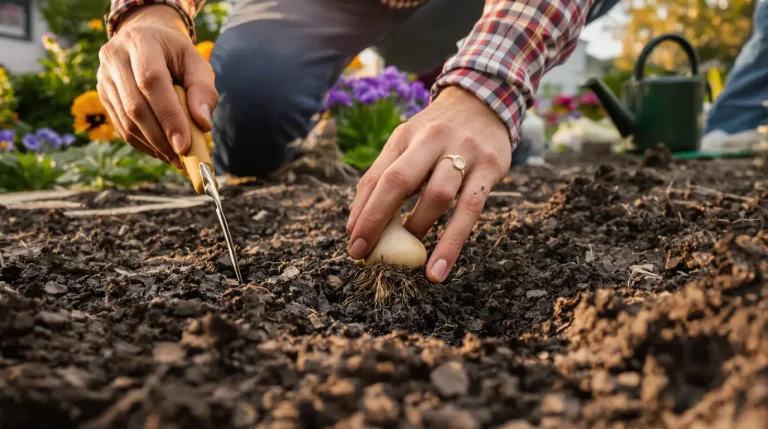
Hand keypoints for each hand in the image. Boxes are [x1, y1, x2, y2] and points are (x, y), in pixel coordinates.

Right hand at [96, 5, 217, 167]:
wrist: (146, 38)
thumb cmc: (176, 54)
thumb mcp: (196, 62)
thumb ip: (203, 90)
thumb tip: (203, 124)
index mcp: (140, 42)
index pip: (151, 82)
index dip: (168, 116)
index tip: (184, 145)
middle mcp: (114, 58)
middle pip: (135, 106)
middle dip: (161, 138)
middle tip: (184, 158)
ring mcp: (104, 79)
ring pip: (126, 121)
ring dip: (153, 145)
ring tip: (177, 159)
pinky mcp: (103, 97)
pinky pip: (121, 128)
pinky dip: (144, 144)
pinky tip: (162, 151)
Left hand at [346, 86, 511, 282]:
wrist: (486, 102)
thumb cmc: (437, 133)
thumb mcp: (407, 142)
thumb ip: (384, 175)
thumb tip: (357, 221)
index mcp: (406, 135)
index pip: (378, 176)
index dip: (362, 211)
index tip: (353, 243)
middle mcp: (433, 139)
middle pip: (400, 181)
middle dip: (378, 220)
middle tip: (367, 253)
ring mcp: (465, 151)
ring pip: (437, 196)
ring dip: (418, 228)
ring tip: (409, 253)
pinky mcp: (491, 167)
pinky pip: (470, 210)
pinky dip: (452, 243)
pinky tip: (438, 269)